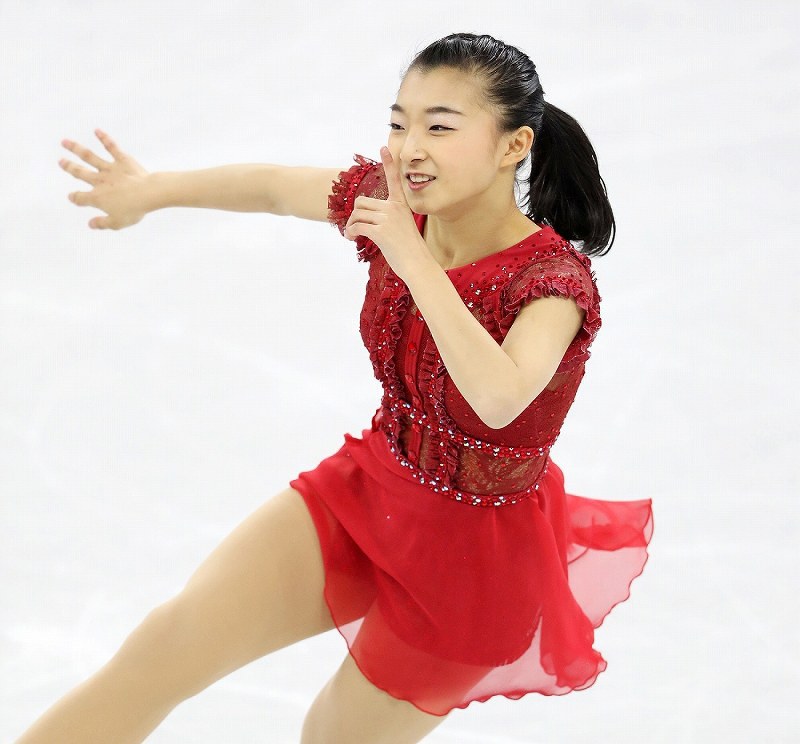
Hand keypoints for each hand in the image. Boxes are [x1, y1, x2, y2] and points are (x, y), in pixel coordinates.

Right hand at [59, 129, 149, 229]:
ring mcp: (110, 169)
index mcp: (97, 197)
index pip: (81, 198)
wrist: (148, 194)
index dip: (75, 198)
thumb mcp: (117, 223)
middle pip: (80, 173)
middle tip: (60, 161)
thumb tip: (90, 224)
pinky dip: (104, 138)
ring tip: (65, 142)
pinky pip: (112, 147)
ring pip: (90, 157)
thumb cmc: (134, 210)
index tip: (72, 197)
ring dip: (76, 148)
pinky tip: (97, 131)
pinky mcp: (122, 160)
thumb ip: (102, 223)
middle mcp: (100, 181)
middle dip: (69, 167)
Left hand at [344, 146, 434, 283]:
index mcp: (401, 206)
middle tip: (354, 227)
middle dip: (354, 214)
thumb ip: (388, 219)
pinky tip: (351, 238)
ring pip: (357, 214)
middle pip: (362, 201)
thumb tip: (365, 221)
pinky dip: (350, 232)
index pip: (394, 180)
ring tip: (352, 234)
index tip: (384, 147)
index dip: (389, 163)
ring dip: (350, 225)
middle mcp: (394, 209)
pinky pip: (357, 226)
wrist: (418, 265)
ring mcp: (388, 220)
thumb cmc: (411, 251)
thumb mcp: (403, 228)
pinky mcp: (381, 232)